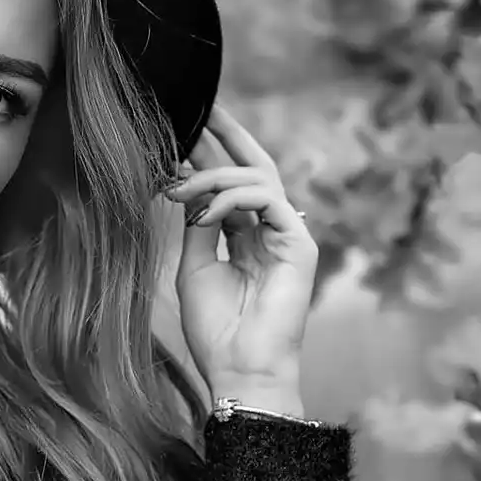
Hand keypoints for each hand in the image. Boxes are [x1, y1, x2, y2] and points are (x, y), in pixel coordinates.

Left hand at [165, 102, 318, 394]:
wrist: (240, 370)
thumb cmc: (217, 331)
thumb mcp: (195, 267)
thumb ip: (197, 225)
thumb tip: (191, 188)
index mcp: (246, 236)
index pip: (231, 183)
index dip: (211, 153)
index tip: (184, 126)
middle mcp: (271, 230)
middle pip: (253, 168)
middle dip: (227, 136)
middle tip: (200, 109)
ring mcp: (288, 235)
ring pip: (257, 180)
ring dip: (213, 178)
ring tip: (179, 189)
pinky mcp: (301, 244)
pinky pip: (268, 201)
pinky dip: (233, 200)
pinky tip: (205, 212)